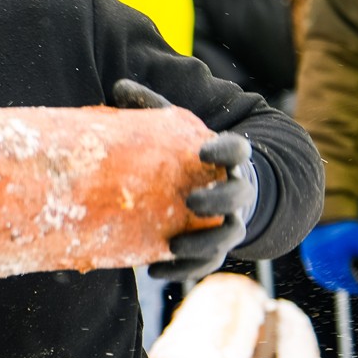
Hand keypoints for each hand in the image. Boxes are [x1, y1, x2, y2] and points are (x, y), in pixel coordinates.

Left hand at [112, 79, 255, 282]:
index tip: (204, 149)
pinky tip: (153, 270)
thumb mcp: (177, 129)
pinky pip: (205, 264)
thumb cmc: (190, 155)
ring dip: (204, 243)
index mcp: (229, 159)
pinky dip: (182, 270)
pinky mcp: (216, 248)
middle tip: (191, 201)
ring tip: (174, 244)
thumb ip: (153, 109)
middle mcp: (236, 190)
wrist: (219, 189)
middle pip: (238, 197)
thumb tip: (118, 87)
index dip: (227, 151)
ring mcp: (230, 222)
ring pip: (228, 236)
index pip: (239, 150)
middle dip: (219, 201)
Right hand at [299, 221, 357, 296]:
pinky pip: (315, 271)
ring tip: (347, 278)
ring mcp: (311, 260)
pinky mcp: (306, 255)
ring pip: (324, 278)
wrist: (329, 210)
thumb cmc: (347, 226)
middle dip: (348, 284)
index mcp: (334, 262)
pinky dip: (325, 275)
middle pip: (335, 282)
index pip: (348, 282)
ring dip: (336, 281)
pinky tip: (333, 271)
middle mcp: (320, 263)